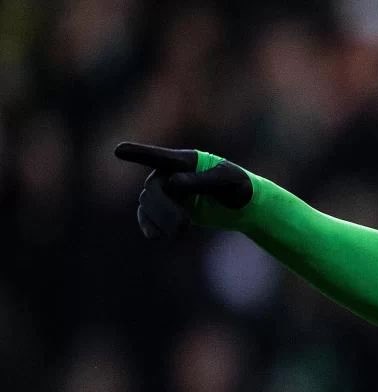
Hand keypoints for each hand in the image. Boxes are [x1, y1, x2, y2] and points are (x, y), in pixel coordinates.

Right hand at [113, 142, 252, 238]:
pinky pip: (148, 215)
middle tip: (184, 227)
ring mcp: (166, 190)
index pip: (159, 157)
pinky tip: (156, 236)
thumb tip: (172, 183)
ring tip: (180, 234)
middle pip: (153, 189)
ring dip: (160, 220)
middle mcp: (170, 172)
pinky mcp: (167, 208)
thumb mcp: (226, 181)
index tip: (118, 151)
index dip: (139, 154)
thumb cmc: (237, 185)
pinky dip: (150, 226)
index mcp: (185, 161)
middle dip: (164, 209)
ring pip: (148, 204)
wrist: (241, 204)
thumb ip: (201, 180)